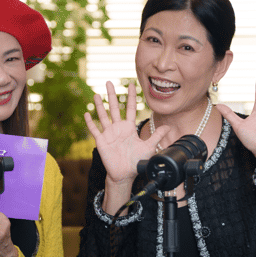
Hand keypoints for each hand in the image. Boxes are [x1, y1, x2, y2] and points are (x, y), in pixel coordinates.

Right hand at [84, 81, 168, 213]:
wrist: (125, 174)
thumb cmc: (136, 161)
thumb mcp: (148, 147)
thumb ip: (156, 136)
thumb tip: (169, 127)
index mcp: (129, 127)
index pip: (130, 108)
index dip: (131, 96)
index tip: (131, 84)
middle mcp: (119, 128)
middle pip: (115, 108)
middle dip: (112, 95)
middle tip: (109, 82)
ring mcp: (109, 133)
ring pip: (103, 116)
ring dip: (100, 105)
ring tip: (96, 94)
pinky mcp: (101, 141)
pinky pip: (94, 130)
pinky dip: (90, 122)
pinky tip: (87, 114)